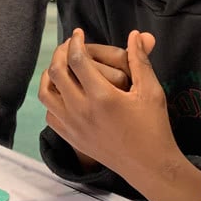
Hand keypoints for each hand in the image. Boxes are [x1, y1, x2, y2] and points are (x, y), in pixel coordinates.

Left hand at [39, 29, 200, 200]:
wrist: (149, 167)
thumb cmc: (153, 127)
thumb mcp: (151, 91)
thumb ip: (140, 60)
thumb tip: (135, 34)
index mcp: (102, 96)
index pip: (77, 59)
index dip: (75, 41)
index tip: (79, 33)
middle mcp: (82, 110)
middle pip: (56, 72)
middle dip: (60, 53)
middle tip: (69, 45)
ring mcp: (73, 126)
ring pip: (46, 93)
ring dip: (50, 75)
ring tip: (61, 66)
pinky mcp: (71, 139)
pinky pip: (50, 114)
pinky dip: (52, 99)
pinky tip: (64, 93)